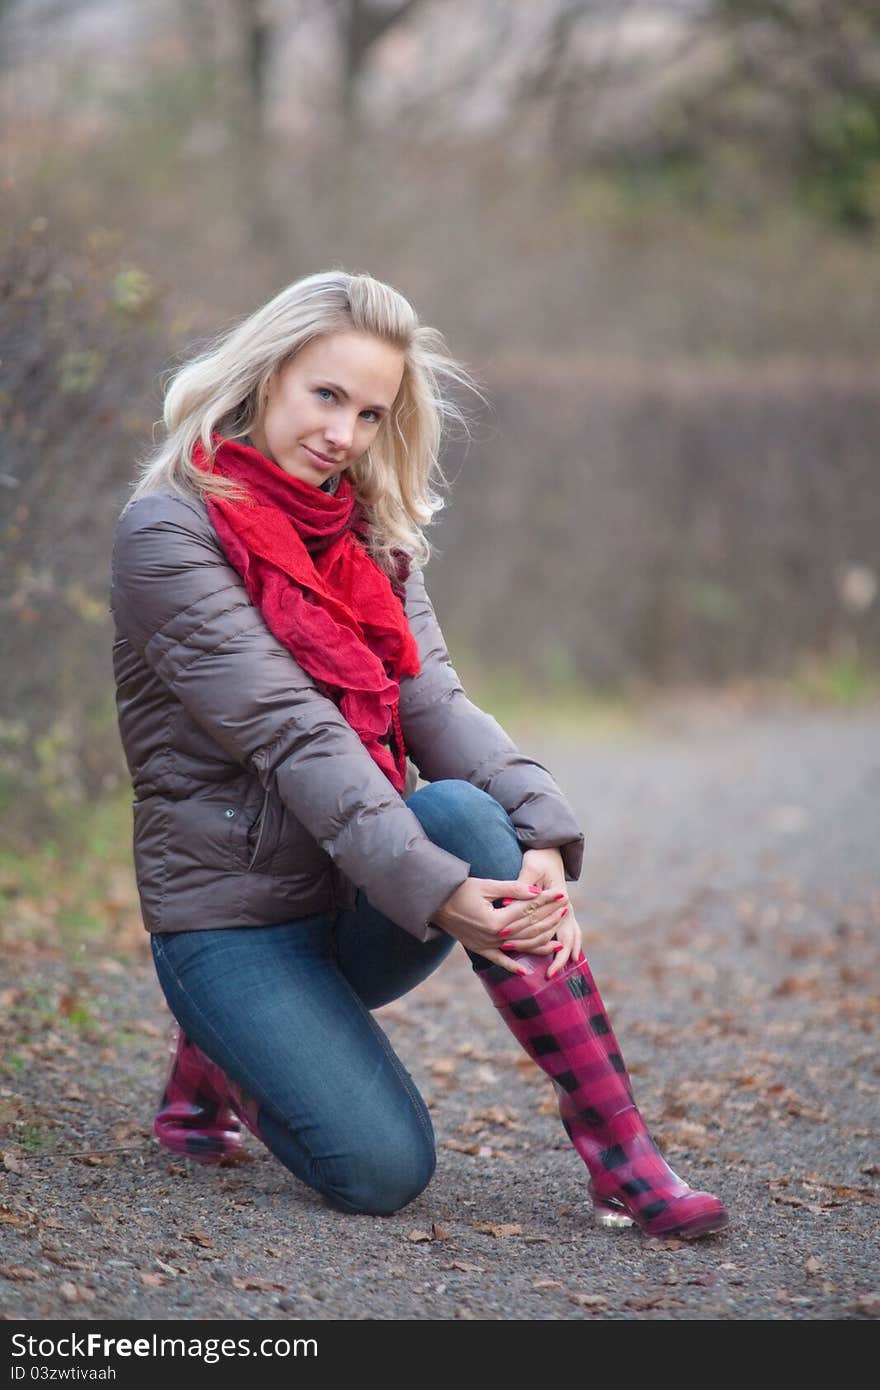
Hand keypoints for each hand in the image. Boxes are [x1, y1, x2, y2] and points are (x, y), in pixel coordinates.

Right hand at [433, 876, 569, 974]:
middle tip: (566, 910)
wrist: (433, 902)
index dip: (547, 901)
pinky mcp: (479, 949)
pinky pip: (499, 961)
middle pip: (528, 928)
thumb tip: (536, 891)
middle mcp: (493, 937)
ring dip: (540, 943)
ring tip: (559, 941)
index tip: (562, 894)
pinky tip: (525, 972)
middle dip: (549, 918)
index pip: (529, 910)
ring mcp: (486, 946)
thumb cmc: (458, 889)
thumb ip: (512, 889)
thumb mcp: (486, 885)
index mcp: (496, 920)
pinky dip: (512, 966)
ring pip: (520, 947)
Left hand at [503, 847, 581, 978]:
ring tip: (552, 972)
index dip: (553, 949)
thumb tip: (506, 902)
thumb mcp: (531, 867)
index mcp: (561, 898)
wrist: (549, 850)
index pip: (560, 929)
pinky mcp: (558, 912)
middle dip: (559, 959)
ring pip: (568, 936)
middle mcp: (566, 907)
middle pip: (568, 938)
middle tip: (550, 976)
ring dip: (559, 953)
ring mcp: (565, 910)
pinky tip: (551, 954)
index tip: (547, 966)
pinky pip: (562, 931)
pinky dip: (556, 943)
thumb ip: (519, 885)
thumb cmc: (539, 858)